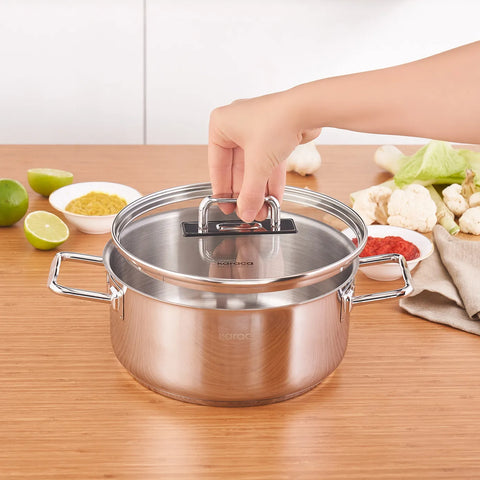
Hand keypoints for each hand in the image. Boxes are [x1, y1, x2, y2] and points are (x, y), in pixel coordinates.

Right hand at [208, 91, 320, 222]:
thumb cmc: (277, 121)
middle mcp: (237, 125)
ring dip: (259, 190)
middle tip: (246, 210)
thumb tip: (245, 211)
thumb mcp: (258, 164)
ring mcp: (257, 130)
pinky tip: (273, 199)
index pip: (217, 165)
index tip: (225, 205)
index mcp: (221, 125)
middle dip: (245, 192)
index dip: (222, 189)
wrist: (308, 109)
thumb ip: (250, 192)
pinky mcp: (275, 135)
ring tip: (262, 210)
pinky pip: (269, 163)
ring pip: (255, 167)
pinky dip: (271, 181)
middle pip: (237, 169)